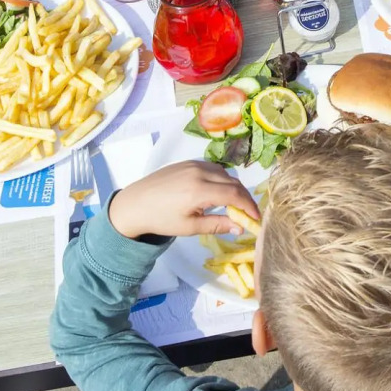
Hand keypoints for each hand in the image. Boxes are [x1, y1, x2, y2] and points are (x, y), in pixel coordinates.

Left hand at [107, 161, 259, 239]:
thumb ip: (217, 225)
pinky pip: (212, 168)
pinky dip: (221, 179)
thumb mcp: (190, 227)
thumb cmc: (161, 219)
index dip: (249, 206)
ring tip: (233, 205)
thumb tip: (240, 228)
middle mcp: (199, 172)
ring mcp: (193, 164)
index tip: (256, 219)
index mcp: (199, 190)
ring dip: (233, 187)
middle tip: (247, 214)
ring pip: (224, 173)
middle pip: (233, 181)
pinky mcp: (188, 162)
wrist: (134, 204)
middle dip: (243, 197)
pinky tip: (217, 192)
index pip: (235, 194)